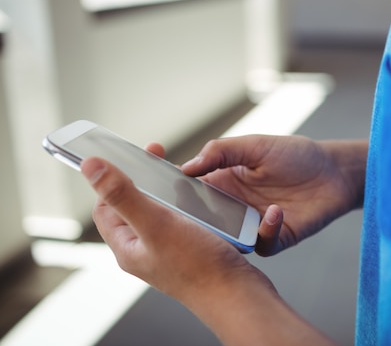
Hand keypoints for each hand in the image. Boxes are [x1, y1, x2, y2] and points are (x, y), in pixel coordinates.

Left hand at [83, 157, 273, 303]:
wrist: (238, 294)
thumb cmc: (199, 268)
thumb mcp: (156, 224)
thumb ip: (123, 195)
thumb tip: (91, 168)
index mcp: (128, 246)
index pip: (106, 207)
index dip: (112, 180)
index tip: (129, 157)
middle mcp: (146, 250)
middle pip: (135, 206)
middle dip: (145, 180)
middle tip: (158, 159)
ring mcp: (170, 251)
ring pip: (162, 212)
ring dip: (170, 192)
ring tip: (183, 179)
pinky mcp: (193, 249)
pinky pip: (185, 220)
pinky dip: (191, 205)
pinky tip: (204, 200)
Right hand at [178, 135, 367, 255]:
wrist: (333, 171)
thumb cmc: (294, 154)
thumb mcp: (255, 145)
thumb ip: (221, 151)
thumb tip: (186, 167)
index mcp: (221, 182)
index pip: (187, 190)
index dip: (168, 191)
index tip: (152, 188)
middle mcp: (232, 207)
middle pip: (200, 220)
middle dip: (189, 220)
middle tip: (185, 216)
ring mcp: (251, 225)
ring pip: (225, 240)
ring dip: (224, 234)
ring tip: (227, 220)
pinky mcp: (274, 238)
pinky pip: (261, 245)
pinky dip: (266, 231)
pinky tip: (276, 211)